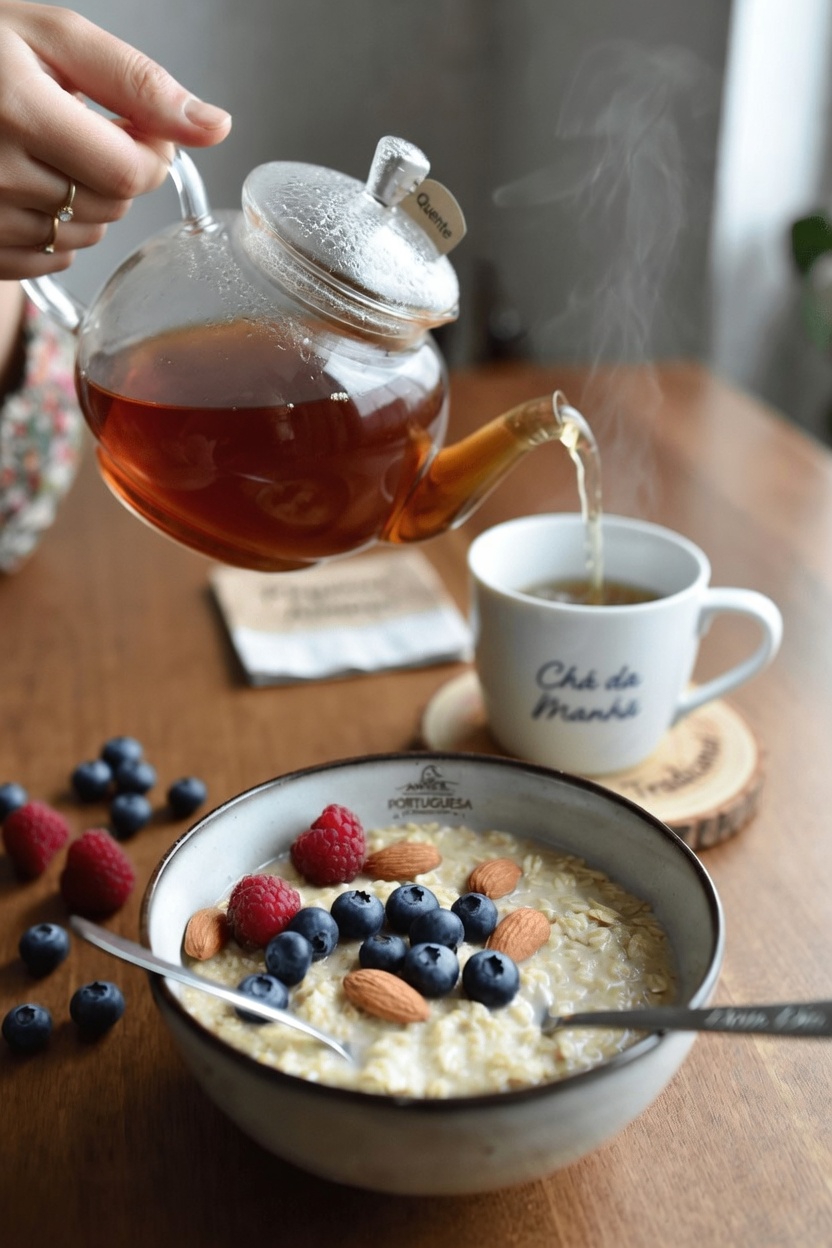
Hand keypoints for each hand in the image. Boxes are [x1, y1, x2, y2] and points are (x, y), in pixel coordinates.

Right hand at [0, 1, 231, 279]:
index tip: (134, 123)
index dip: (151, 149)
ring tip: (44, 150)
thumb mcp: (51, 37)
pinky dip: (55, 227)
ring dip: (85, 198)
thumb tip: (217, 126)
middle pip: (112, 205)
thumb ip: (137, 81)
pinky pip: (51, 257)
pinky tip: (27, 184)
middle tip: (76, 126)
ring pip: (85, 234)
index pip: (131, 172)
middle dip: (115, 168)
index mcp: (18, 110)